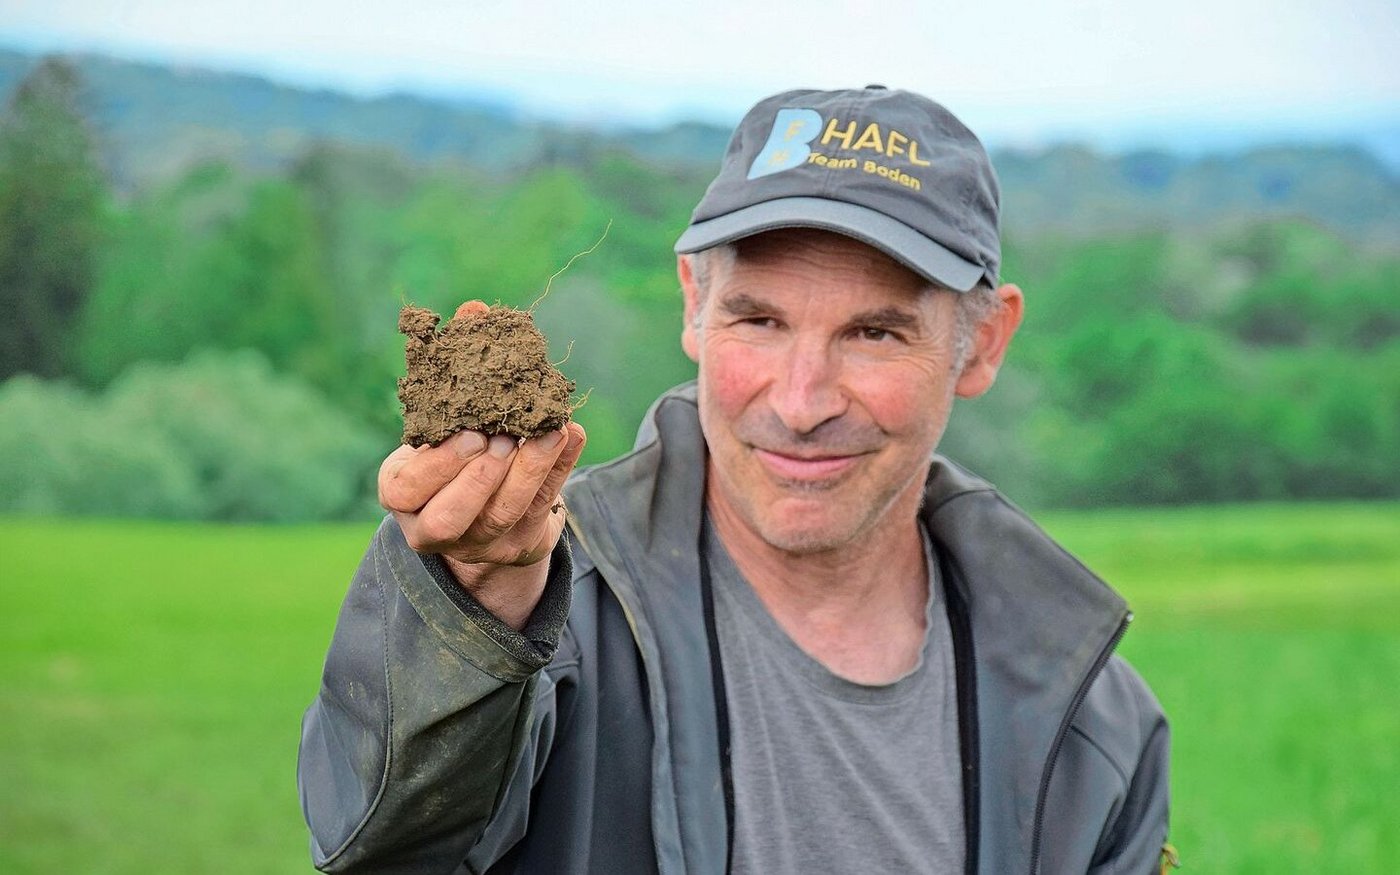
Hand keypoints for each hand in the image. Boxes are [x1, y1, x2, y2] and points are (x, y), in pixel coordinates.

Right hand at [379, 304, 586, 627]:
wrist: (478, 510)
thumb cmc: (452, 448)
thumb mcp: (441, 415)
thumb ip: (453, 368)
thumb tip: (475, 310)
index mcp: (403, 493)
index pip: (408, 487)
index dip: (439, 464)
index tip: (470, 433)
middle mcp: (433, 527)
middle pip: (454, 515)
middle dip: (482, 476)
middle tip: (506, 436)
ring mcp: (479, 543)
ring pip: (503, 516)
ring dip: (529, 471)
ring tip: (548, 430)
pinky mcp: (519, 545)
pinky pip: (543, 509)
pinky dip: (560, 470)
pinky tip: (571, 434)